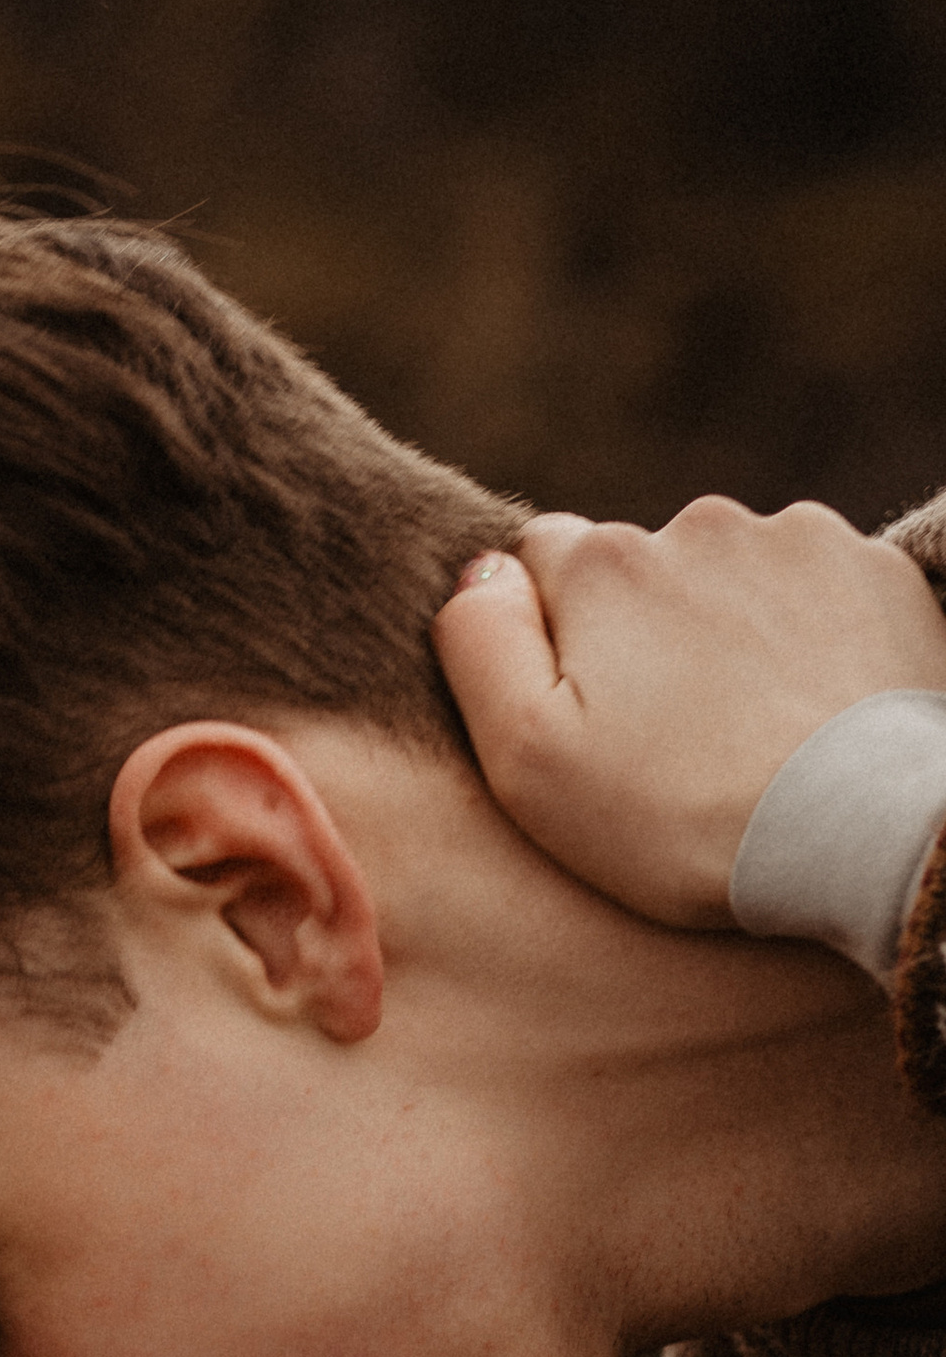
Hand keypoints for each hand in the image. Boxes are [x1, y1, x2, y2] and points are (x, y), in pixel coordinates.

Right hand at [432, 497, 945, 926]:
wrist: (860, 831)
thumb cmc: (678, 817)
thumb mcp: (528, 759)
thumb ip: (477, 646)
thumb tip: (482, 575)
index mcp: (602, 564)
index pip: (538, 558)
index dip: (548, 632)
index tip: (581, 707)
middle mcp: (698, 524)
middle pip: (641, 567)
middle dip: (644, 632)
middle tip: (668, 735)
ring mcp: (797, 539)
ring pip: (731, 576)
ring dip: (728, 632)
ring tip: (746, 728)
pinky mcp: (879, 569)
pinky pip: (819, 590)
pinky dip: (809, 637)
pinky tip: (809, 709)